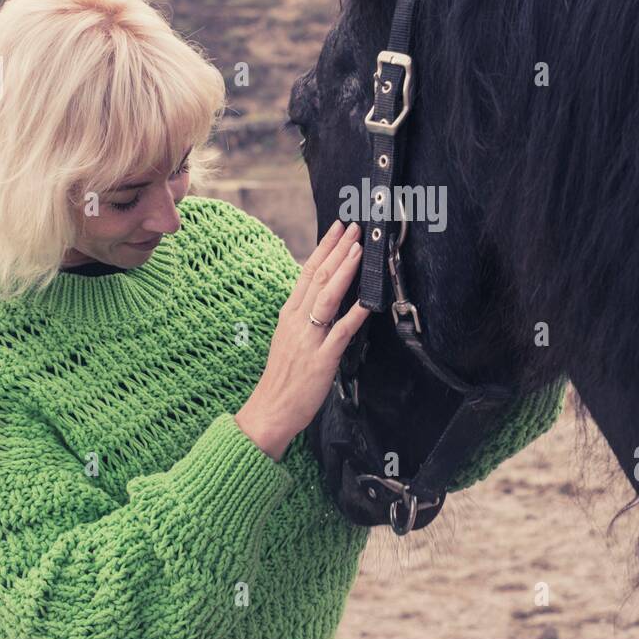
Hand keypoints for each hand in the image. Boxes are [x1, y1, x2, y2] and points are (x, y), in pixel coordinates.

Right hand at [236, 219, 370, 459]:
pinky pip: (340, 332)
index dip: (323, 248)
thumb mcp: (288, 338)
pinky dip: (354, 315)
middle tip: (355, 228)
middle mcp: (297, 321)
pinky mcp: (322, 359)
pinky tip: (367, 301)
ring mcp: (309, 338)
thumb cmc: (282, 377)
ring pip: (328, 297)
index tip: (337, 229)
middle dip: (338, 250)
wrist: (270, 410)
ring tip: (359, 250)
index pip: (306, 272)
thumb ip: (303, 316)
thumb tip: (321, 296)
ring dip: (345, 271)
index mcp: (289, 314)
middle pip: (318, 277)